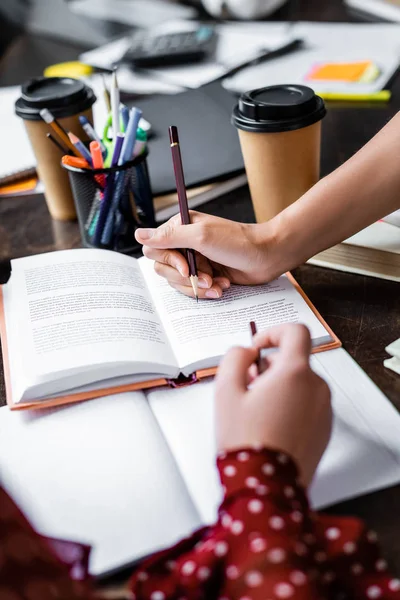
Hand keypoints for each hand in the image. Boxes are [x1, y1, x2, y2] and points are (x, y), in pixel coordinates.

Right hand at [135, 212, 274, 298]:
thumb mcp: (201, 236)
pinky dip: (208, 290)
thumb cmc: (238, 242)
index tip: (186, 267)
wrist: (267, 257)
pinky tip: (222, 285)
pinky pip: (194, 288)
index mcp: (180, 228)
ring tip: (217, 283)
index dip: (168, 261)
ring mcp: (195, 260)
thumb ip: (169, 237)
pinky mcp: (206, 274)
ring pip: (178, 281)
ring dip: (197, 286)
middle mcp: (185, 243)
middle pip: (163, 268)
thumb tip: (138, 234)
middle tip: (206, 276)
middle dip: (185, 277)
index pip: (154, 247)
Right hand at [214, 324, 331, 485]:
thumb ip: (234, 359)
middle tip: (247, 385)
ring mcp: (323, 409)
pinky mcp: (324, 429)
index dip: (273, 332)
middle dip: (270, 366)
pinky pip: (307, 404)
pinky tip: (269, 425)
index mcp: (295, 373)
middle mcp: (316, 388)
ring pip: (301, 383)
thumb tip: (245, 352)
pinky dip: (290, 404)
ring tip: (255, 410)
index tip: (258, 346)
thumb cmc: (246, 442)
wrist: (267, 487)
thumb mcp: (226, 392)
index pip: (296, 332)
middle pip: (295, 360)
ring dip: (279, 386)